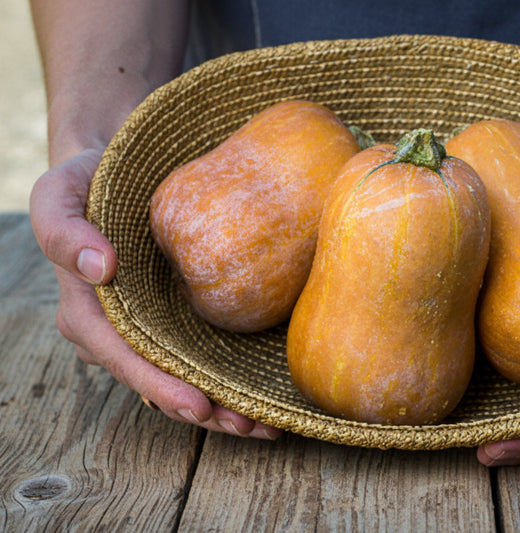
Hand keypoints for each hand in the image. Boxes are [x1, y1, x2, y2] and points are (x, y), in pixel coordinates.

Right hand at [30, 148, 281, 438]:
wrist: (116, 171)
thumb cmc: (86, 184)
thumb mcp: (59, 196)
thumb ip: (64, 232)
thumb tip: (99, 268)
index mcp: (88, 313)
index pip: (123, 358)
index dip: (158, 385)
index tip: (198, 404)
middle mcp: (119, 331)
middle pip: (159, 381)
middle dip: (203, 410)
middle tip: (249, 425)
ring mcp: (151, 328)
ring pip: (184, 378)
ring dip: (223, 408)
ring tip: (265, 424)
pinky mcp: (179, 318)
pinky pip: (202, 354)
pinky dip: (230, 378)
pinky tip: (262, 394)